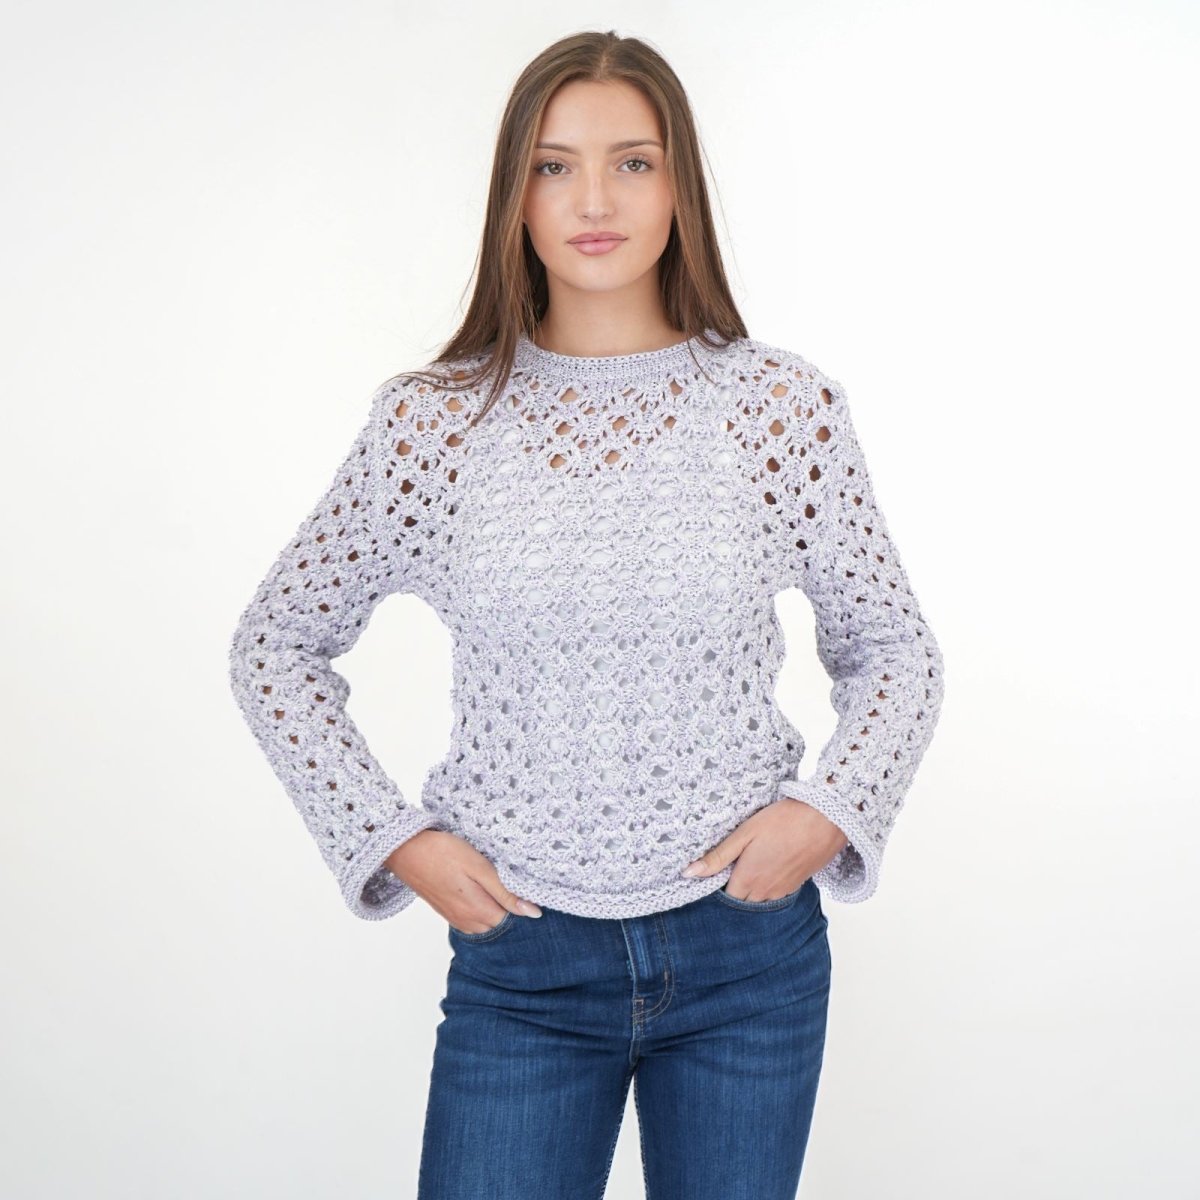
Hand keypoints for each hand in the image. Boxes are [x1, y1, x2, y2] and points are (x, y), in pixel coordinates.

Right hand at [385, 830, 542, 931]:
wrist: (405, 851)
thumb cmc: (442, 853)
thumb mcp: (480, 867)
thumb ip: (506, 892)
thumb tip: (534, 913)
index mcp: (480, 912)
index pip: (516, 918)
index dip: (524, 901)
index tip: (525, 883)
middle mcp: (469, 922)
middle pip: (502, 921)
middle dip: (510, 904)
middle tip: (509, 877)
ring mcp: (457, 919)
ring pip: (488, 920)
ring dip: (495, 904)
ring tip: (493, 879)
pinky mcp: (449, 912)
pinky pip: (473, 917)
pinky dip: (481, 905)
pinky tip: (479, 886)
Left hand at [681, 799, 848, 901]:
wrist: (824, 819)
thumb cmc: (783, 821)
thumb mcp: (744, 834)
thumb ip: (717, 856)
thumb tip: (689, 873)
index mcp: (748, 879)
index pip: (725, 898)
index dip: (717, 887)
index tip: (715, 872)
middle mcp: (765, 891)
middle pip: (742, 902)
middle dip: (734, 892)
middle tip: (730, 870)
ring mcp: (783, 890)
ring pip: (760, 900)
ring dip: (751, 891)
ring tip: (749, 867)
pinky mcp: (797, 885)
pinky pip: (777, 895)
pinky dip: (768, 887)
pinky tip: (768, 867)